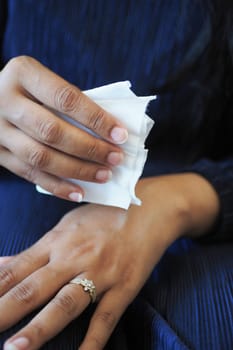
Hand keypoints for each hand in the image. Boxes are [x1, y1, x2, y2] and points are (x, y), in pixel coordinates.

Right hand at [0, 56, 127, 200]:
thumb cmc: (28, 89)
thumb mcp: (43, 81)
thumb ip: (68, 100)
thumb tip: (109, 131)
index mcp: (22, 73)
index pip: (66, 99)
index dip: (96, 119)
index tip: (121, 135)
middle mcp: (5, 101)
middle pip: (53, 131)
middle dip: (90, 148)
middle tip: (116, 158)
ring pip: (41, 157)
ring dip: (78, 170)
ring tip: (104, 175)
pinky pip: (29, 174)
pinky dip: (57, 186)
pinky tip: (79, 192)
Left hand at [0, 174, 218, 349]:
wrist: (149, 209)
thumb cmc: (105, 214)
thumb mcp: (67, 224)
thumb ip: (37, 248)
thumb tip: (3, 263)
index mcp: (58, 240)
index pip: (18, 268)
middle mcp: (75, 257)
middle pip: (34, 288)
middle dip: (4, 310)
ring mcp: (100, 274)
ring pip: (64, 304)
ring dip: (38, 329)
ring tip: (13, 349)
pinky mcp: (123, 287)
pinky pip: (105, 318)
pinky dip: (92, 342)